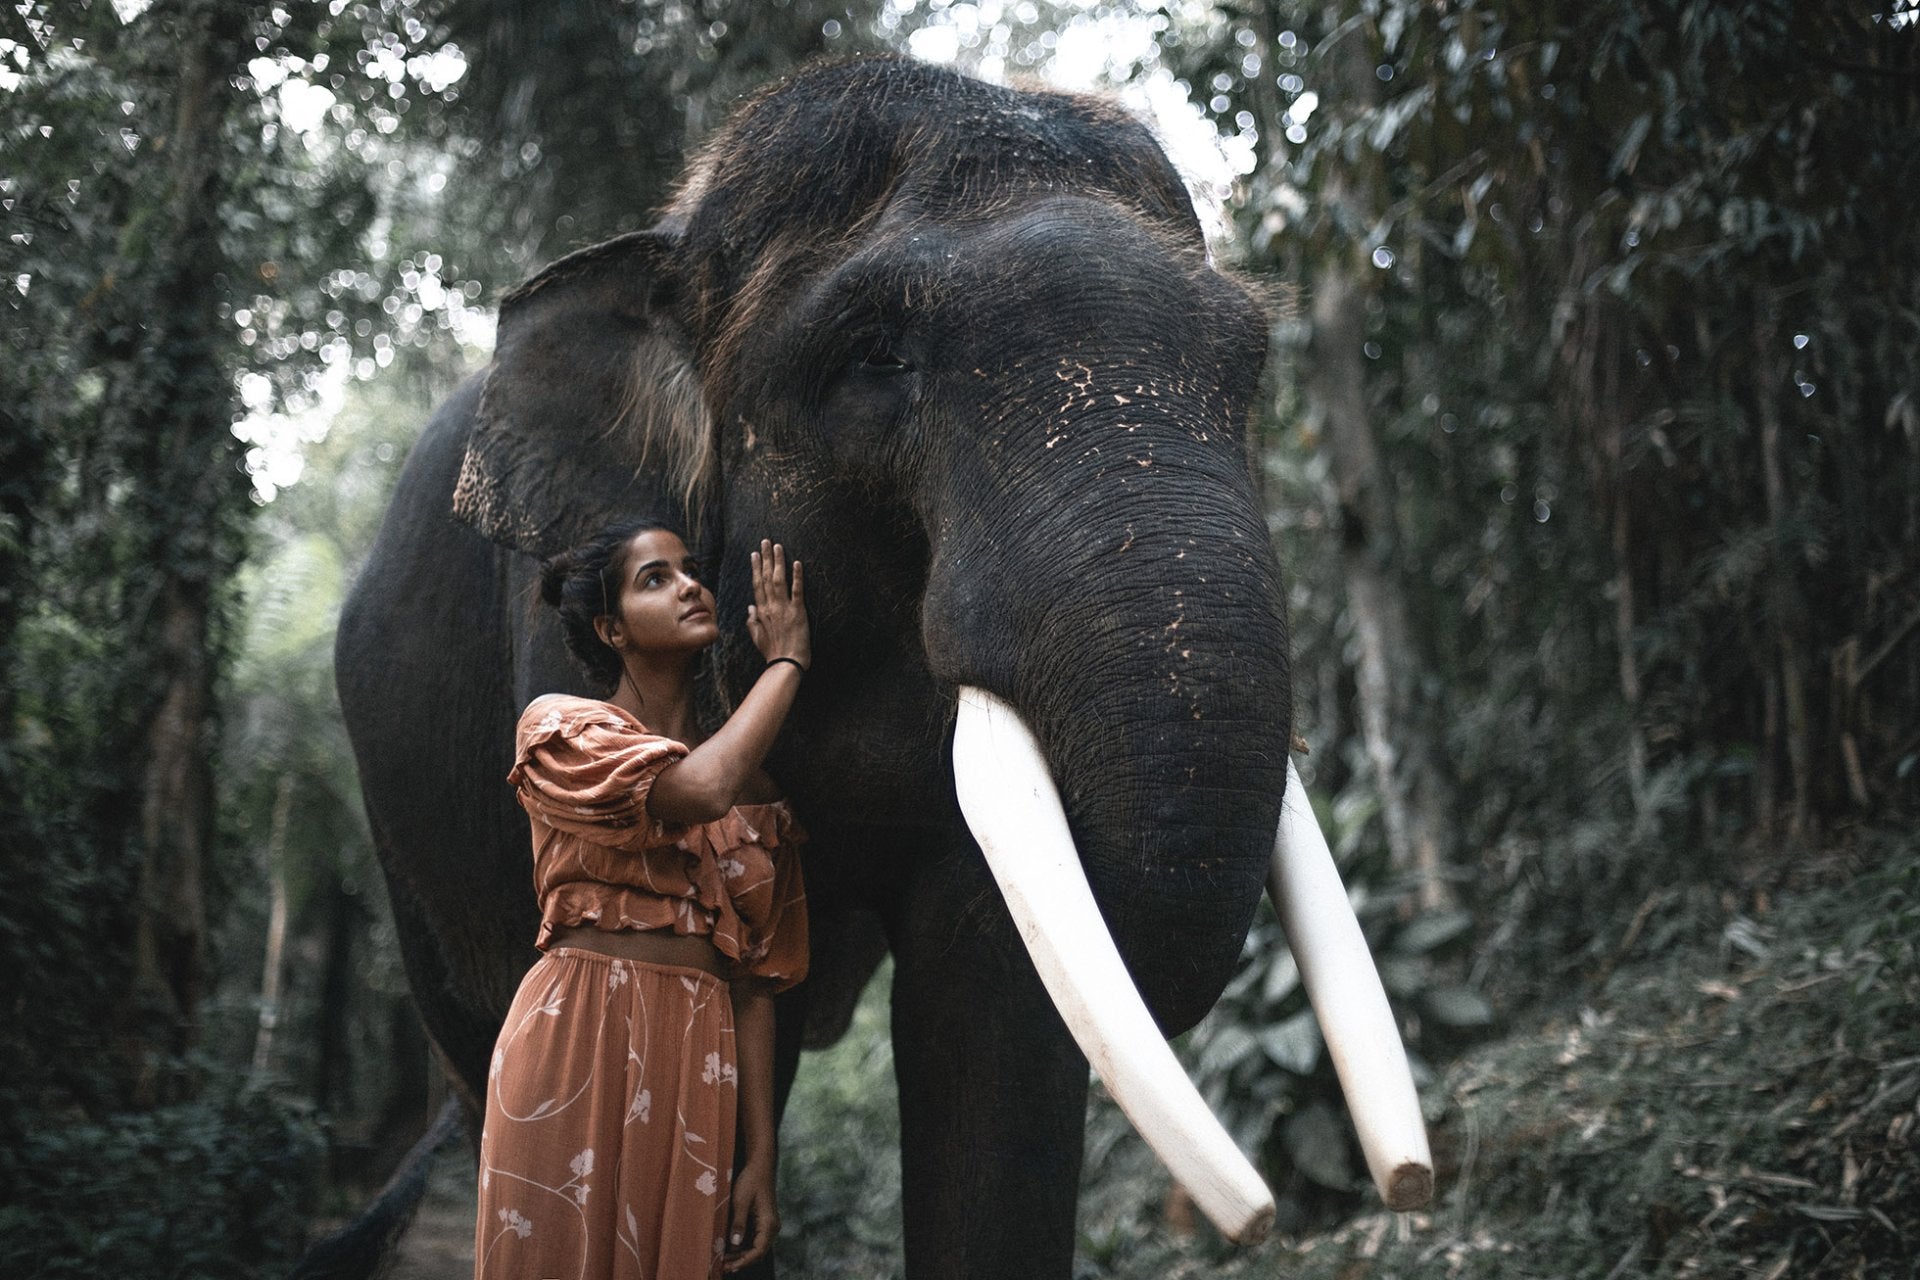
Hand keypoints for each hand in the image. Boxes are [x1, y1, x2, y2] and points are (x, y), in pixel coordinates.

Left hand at [722, 1156, 778, 1271]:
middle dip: (741, 1261)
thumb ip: (739, 1223)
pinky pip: (754, 1240)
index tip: (728, 1266)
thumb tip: (734, 1244)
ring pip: (756, 1248)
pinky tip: (729, 1248)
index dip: (744, 1261)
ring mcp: (768, 1226)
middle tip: (722, 1265)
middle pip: (758, 1252)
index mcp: (769, 1223)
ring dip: (741, 1255)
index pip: (758, 1250)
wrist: (759, 1167)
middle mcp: (772, 1227)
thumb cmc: (751, 1181)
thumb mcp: (741, 1201)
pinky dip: (743, 1247)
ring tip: (723, 1259)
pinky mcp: (763, 1223)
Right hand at [745, 539, 810, 670]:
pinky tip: (797, 563)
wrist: (785, 663)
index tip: (754, 554)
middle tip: (766, 541)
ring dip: (778, 562)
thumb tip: (750, 607)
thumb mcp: (757, 637)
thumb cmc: (773, 652)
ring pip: (779, 580)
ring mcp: (784, 608)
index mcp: (761, 611)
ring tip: (778, 546)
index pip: (757, 584)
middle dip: (766, 558)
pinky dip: (797, 576)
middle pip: (767, 577)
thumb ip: (752, 621)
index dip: (756, 568)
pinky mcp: (798, 612)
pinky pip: (797, 591)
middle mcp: (770, 606)